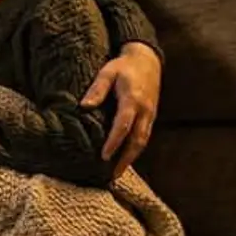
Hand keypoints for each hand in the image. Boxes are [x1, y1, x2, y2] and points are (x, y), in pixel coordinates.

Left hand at [83, 41, 161, 175]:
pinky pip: (145, 136)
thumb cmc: (123, 66)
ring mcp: (150, 115)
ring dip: (131, 158)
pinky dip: (136, 150)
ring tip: (118, 172)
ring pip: (143, 141)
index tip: (104, 156)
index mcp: (132, 100)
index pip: (123, 125)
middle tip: (113, 175)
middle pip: (137, 140)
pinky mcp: (151, 117)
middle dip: (126, 159)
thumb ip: (97, 89)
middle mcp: (145, 111)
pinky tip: (125, 158)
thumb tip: (84, 106)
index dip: (114, 142)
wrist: (147, 60)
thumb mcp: (107, 72)